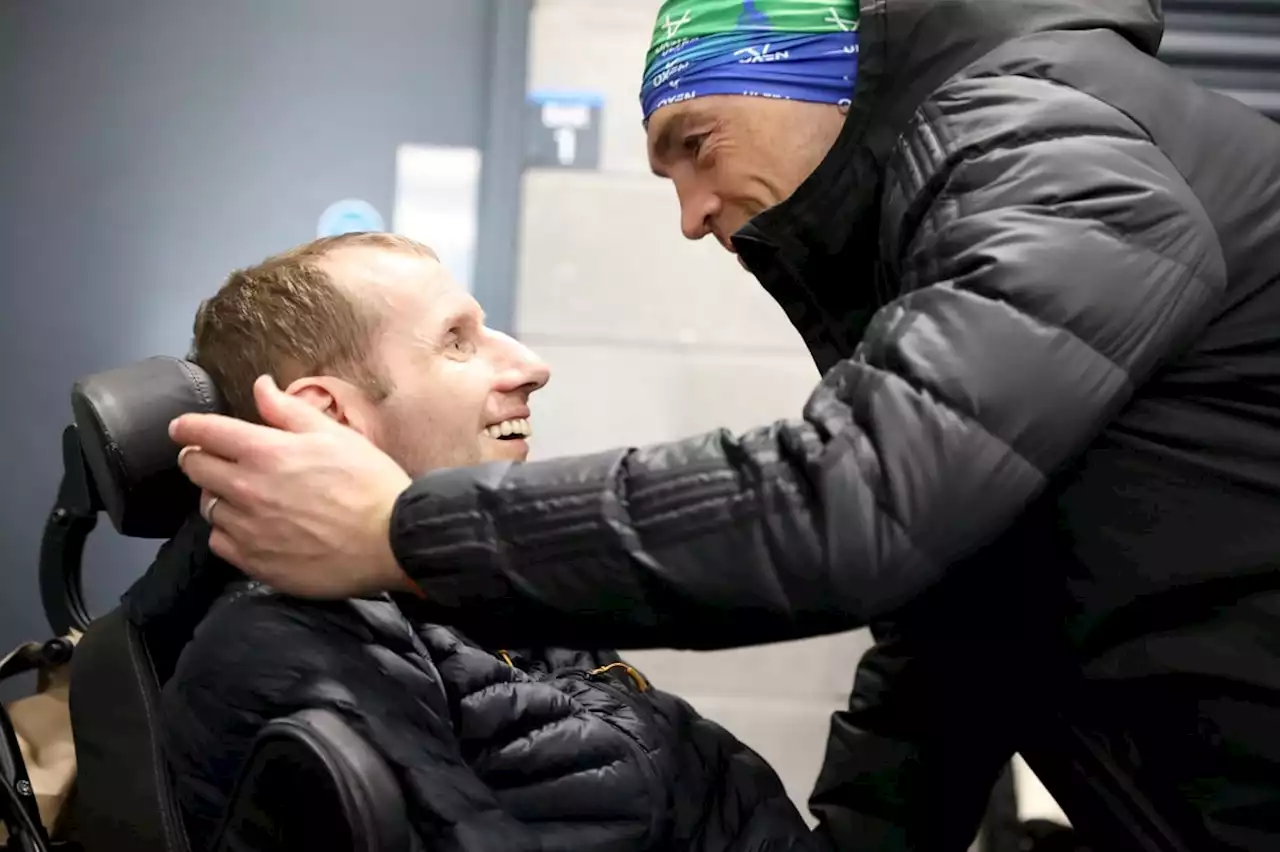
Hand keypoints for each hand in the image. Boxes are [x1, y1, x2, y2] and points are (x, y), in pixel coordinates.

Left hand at [170, 375, 415, 597]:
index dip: (187, 426)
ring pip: (207, 507)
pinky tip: (251, 527)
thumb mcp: (335, 435)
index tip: (182, 427)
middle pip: (194, 468)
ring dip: (217, 496)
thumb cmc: (369, 483)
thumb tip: (260, 386)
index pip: (203, 432)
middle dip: (197, 457)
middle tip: (213, 458)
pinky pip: (220, 542)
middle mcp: (246, 489)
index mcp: (264, 452)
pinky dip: (228, 531)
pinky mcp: (254, 562)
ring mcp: (247, 529)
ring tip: (241, 496)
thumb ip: (289, 410)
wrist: (390, 542)